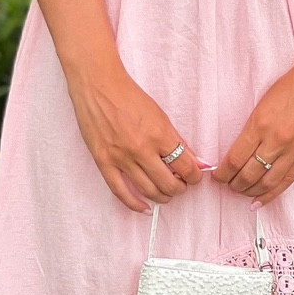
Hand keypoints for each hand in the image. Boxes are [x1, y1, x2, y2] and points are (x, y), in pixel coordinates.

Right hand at [66, 64, 204, 211]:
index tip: (195, 176)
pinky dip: (135, 204)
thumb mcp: (160, 115)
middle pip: (169, 183)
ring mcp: (121, 158)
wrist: (98, 86)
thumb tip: (193, 160)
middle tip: (182, 186)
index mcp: (159, 134)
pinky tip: (144, 208)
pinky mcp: (103, 162)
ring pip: (148, 191)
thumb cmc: (129, 96)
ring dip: (163, 197)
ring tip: (167, 194)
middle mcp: (141, 149)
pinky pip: (120, 192)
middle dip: (180, 188)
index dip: (195, 176)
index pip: (185, 166)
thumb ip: (176, 140)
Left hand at [215, 56, 293, 202]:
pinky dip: (270, 194)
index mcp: (260, 124)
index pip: (234, 159)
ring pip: (266, 182)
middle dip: (234, 184)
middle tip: (228, 185)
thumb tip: (239, 152)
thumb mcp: (264, 103)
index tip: (218, 175)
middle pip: (248, 174)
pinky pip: (286, 182)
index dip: (223, 173)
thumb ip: (253, 128)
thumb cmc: (293, 86)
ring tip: (242, 192)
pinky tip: (259, 201)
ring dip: (250, 191)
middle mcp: (276, 140)